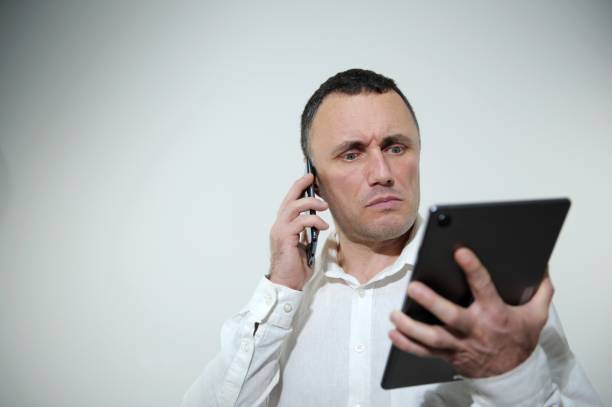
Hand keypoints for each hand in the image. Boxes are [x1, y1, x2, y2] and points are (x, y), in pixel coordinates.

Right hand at [268, 173, 328, 290]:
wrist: (287, 284)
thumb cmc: (295, 267)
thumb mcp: (304, 245)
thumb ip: (307, 232)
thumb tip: (317, 222)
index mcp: (283, 226)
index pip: (289, 202)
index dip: (298, 188)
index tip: (309, 178)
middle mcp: (279, 226)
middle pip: (289, 199)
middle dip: (301, 186)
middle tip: (312, 178)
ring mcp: (280, 231)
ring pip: (294, 207)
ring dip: (310, 203)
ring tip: (324, 206)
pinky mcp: (285, 238)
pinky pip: (300, 221)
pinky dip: (314, 220)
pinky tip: (323, 226)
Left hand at [388, 247, 553, 377]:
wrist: (514, 376)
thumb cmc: (519, 340)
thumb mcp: (537, 315)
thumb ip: (541, 289)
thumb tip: (542, 265)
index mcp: (495, 314)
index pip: (484, 287)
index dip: (472, 268)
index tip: (460, 251)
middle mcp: (475, 329)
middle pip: (451, 316)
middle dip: (432, 302)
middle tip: (413, 288)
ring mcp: (459, 344)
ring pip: (432, 337)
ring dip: (411, 327)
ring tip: (395, 315)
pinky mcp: (448, 355)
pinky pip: (424, 352)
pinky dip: (407, 344)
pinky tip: (393, 334)